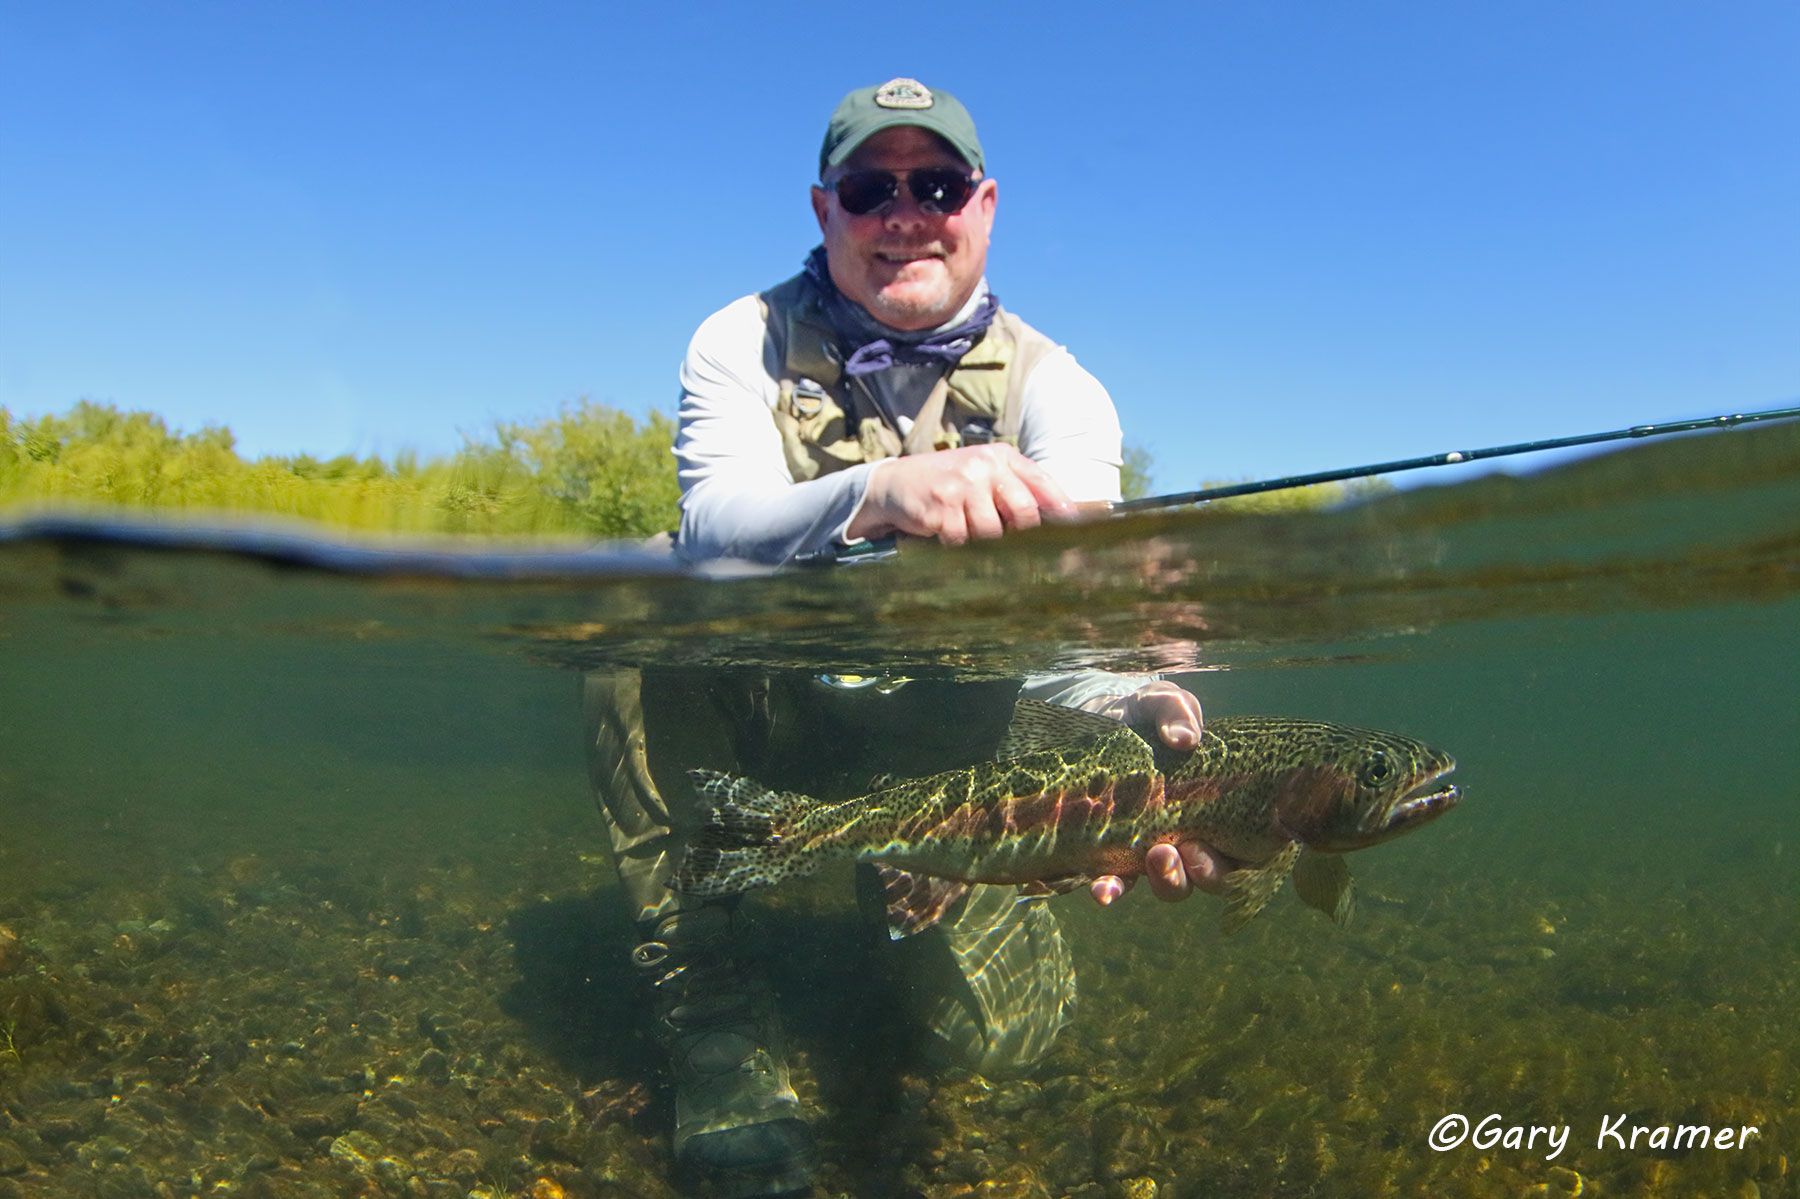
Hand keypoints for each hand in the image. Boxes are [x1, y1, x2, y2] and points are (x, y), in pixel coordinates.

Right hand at [846, 444, 1075, 545]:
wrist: (894, 483)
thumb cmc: (947, 484)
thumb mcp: (982, 475)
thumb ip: (1015, 490)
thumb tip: (1059, 521)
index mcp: (1001, 457)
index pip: (1042, 484)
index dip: (1062, 510)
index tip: (1077, 532)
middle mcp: (984, 466)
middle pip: (1024, 513)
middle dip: (1021, 536)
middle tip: (1016, 550)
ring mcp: (962, 485)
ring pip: (993, 532)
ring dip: (982, 543)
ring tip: (966, 532)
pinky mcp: (941, 506)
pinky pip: (963, 541)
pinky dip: (957, 545)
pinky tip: (945, 535)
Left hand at [1089, 680, 1220, 905]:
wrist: (1099, 719)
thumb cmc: (1146, 713)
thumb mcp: (1162, 702)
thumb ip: (1177, 711)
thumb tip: (1186, 739)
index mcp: (1222, 807)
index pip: (1244, 849)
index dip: (1234, 859)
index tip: (1205, 845)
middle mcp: (1196, 836)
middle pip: (1210, 875)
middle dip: (1198, 873)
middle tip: (1178, 852)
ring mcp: (1157, 850)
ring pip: (1171, 885)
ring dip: (1165, 882)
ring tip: (1149, 861)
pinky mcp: (1118, 855)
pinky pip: (1120, 883)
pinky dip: (1112, 891)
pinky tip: (1102, 892)